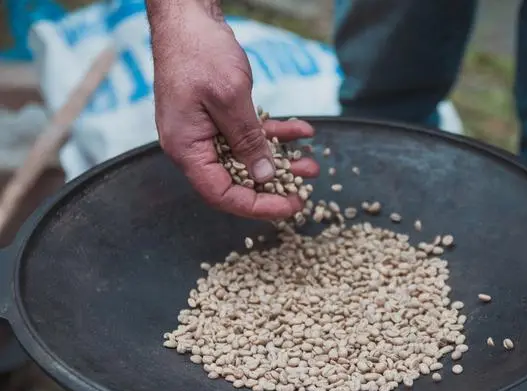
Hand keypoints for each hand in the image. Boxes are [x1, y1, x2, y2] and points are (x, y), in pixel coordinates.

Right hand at [147, 0, 318, 219]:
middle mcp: (194, 146)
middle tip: (305, 190)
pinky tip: (302, 130)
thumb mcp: (230, 97)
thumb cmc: (199, 52)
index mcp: (187, 149)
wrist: (188, 17)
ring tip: (311, 163)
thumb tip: (263, 176)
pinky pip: (248, 134)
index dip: (256, 206)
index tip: (288, 207)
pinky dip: (274, 134)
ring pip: (247, 158)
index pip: (221, 194)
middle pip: (236, 181)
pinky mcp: (217, 118)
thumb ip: (247, 139)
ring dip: (281, 161)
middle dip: (275, 186)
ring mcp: (205, 132)